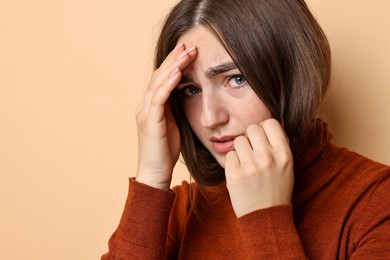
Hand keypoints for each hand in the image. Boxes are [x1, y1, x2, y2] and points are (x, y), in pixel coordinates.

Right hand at [135, 43, 196, 188]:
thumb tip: (186, 94)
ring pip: (157, 83)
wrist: (155, 172)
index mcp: (151, 106)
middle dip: (174, 59)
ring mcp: (145, 113)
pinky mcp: (149, 122)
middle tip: (189, 45)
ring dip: (172, 66)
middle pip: (158, 75)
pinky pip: (158, 98)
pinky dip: (167, 84)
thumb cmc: (166, 151)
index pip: (161, 78)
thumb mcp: (173, 124)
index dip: (173, 63)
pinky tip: (178, 73)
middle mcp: (145, 105)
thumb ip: (175, 108)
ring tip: (186, 53)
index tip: (187, 50)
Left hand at [225, 118, 293, 216]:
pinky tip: (240, 173)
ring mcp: (250, 166)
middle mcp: (268, 158)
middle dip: (251, 137)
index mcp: (284, 155)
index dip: (264, 128)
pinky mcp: (234, 174)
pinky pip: (229, 154)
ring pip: (239, 140)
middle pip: (252, 128)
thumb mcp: (287, 167)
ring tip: (247, 164)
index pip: (270, 122)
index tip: (263, 138)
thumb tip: (264, 125)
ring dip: (241, 149)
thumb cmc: (276, 189)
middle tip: (253, 151)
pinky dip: (233, 162)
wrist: (265, 217)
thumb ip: (278, 146)